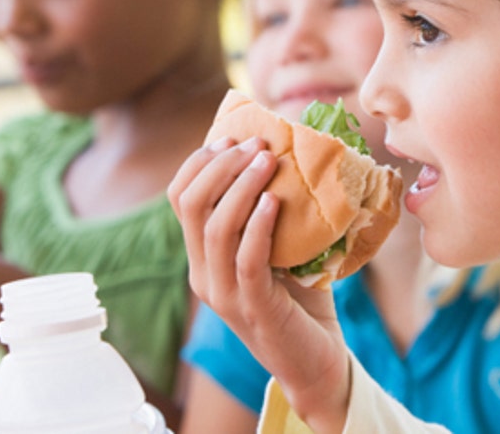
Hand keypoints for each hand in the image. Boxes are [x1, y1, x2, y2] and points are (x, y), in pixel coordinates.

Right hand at [169, 137, 350, 432]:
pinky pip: (246, 260)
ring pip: (215, 229)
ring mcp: (225, 294)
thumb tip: (295, 154)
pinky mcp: (253, 309)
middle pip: (191, 205)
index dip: (200, 162)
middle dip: (221, 166)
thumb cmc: (302, 301)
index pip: (181, 198)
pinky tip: (273, 202)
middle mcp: (204, 275)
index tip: (231, 137)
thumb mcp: (282, 249)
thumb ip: (276, 212)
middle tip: (256, 144)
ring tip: (268, 161)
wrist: (318, 361)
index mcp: (203, 258)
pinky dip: (257, 226)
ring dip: (240, 187)